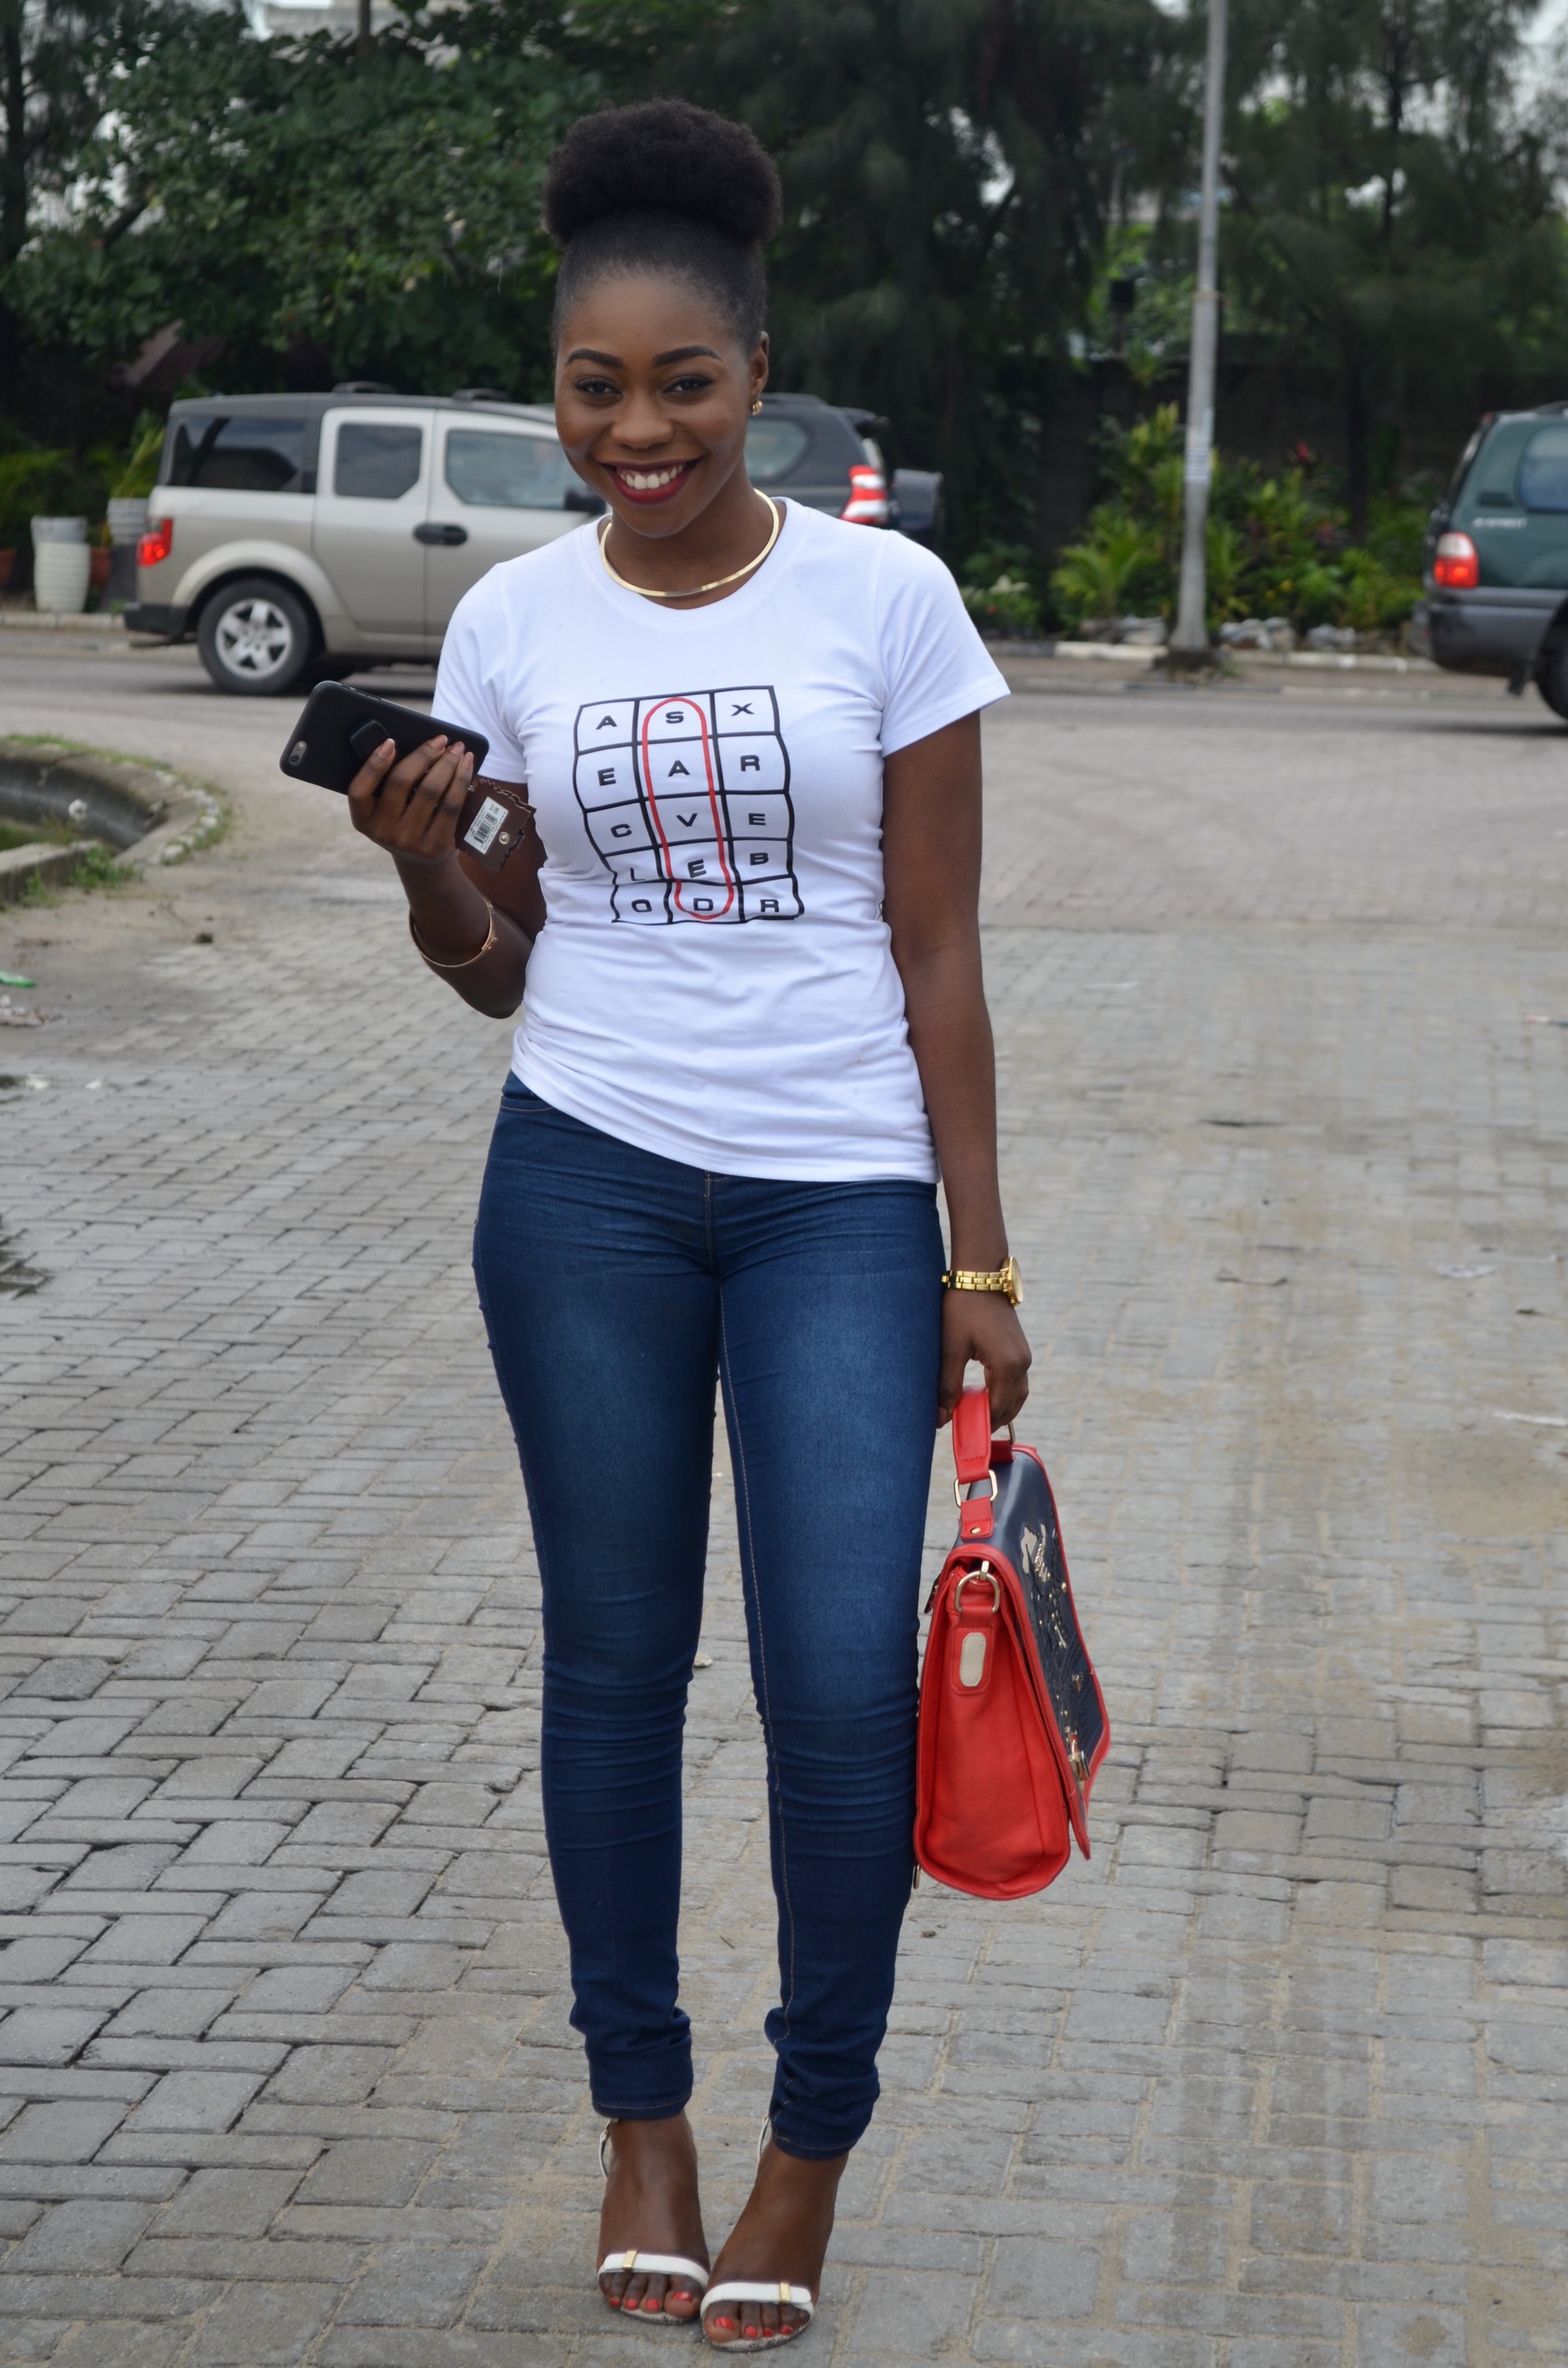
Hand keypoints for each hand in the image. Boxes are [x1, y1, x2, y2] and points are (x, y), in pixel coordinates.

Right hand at [347, 734, 473, 867]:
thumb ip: (387, 784)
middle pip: (401, 781)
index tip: (391, 742)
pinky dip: (461, 780)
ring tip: (457, 749)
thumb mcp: (385, 810)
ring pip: (430, 790)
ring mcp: (409, 841)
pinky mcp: (435, 845)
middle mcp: (383, 832)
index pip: (359, 790)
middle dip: (423, 755)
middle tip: (440, 740)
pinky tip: (466, 764)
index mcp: (363, 820)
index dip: (374, 764)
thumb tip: (416, 745)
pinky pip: (451, 804)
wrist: (423, 863)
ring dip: (447, 763)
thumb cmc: (403, 823)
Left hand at [938, 1290, 1030, 1429]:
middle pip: (1012, 1406)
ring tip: (974, 1415)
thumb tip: (940, 1418)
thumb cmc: (962, 1307)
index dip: (980, 1425)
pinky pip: (1017, 1382)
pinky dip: (1003, 1394)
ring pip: (1018, 1395)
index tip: (961, 1434)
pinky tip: (982, 1395)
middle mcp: (1022, 1363)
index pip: (997, 1409)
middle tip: (966, 1428)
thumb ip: (947, 1385)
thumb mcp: (951, 1347)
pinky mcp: (1020, 1349)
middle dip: (991, 1421)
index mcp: (1007, 1365)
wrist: (980, 1275)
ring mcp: (1024, 1355)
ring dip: (999, 1409)